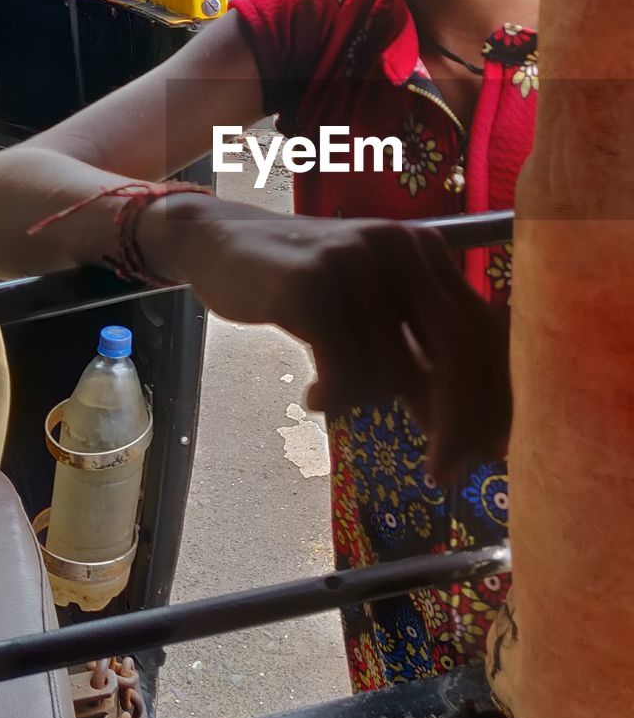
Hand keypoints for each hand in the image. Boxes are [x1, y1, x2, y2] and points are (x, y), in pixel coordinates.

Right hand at [147, 196, 510, 478]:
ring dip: (364, 400)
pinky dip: (335, 397)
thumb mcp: (370, 312)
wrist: (222, 244)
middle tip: (443, 472)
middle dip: (457, 422)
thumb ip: (416, 355)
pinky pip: (345, 372)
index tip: (491, 453)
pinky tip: (315, 395)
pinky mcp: (311, 283)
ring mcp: (355, 260)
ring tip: (331, 390)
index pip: (482, 330)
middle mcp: (399, 247)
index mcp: (425, 251)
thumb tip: (466, 434)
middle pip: (457, 350)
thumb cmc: (304, 288)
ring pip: (392, 372)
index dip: (495, 397)